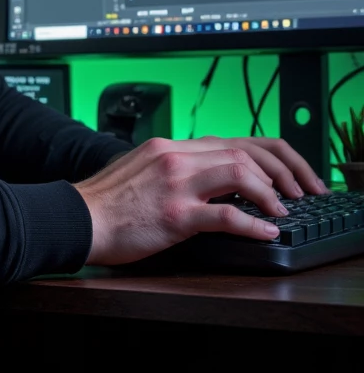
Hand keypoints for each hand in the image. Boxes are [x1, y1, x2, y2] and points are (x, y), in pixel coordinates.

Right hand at [73, 136, 326, 266]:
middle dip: (280, 172)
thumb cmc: (104, 203)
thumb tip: (207, 180)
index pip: (232, 140)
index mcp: (169, 146)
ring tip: (282, 210)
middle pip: (244, 151)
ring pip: (241, 173)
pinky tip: (266, 232)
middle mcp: (176, 156)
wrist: (75, 218)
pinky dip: (254, 224)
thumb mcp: (140, 170)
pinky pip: (227, 215)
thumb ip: (173, 167)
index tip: (283, 174)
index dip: (267, 157)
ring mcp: (176, 183)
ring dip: (271, 194)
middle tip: (297, 192)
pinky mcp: (176, 214)